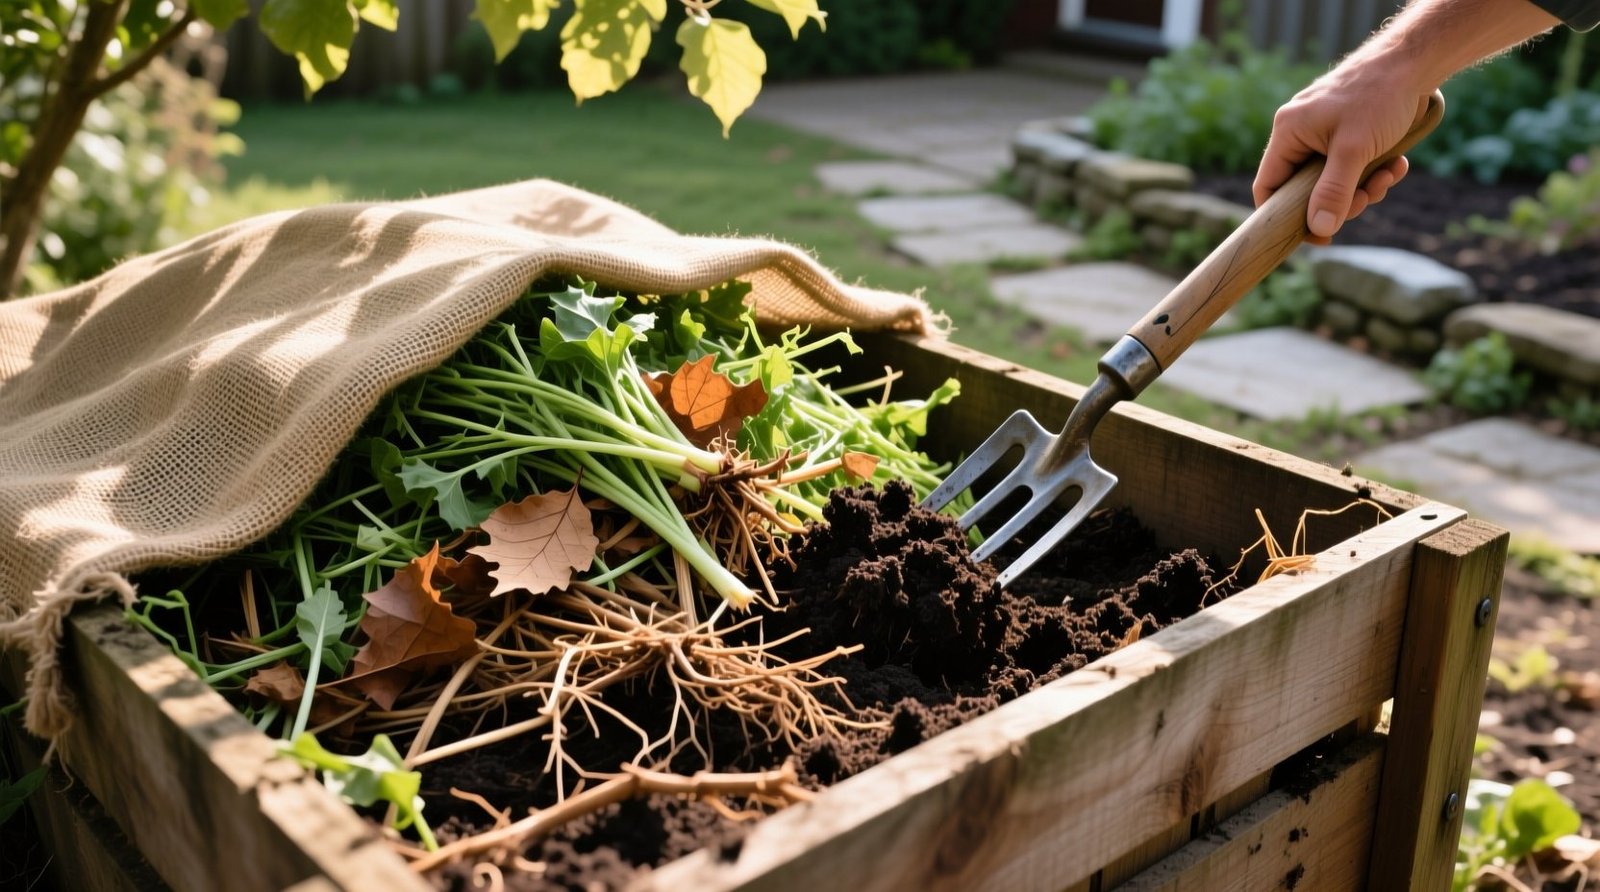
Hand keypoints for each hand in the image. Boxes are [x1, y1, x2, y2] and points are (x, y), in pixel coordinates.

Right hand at [1253, 68, 1428, 244]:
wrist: (1414, 61)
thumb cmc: (1379, 96)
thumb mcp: (1354, 150)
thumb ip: (1333, 192)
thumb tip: (1319, 231)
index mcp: (1288, 133)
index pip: (1268, 186)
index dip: (1284, 217)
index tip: (1314, 236)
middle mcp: (1300, 132)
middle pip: (1305, 188)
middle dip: (1339, 200)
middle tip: (1366, 200)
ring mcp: (1324, 131)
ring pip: (1333, 179)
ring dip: (1363, 187)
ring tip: (1388, 176)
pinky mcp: (1348, 130)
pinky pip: (1352, 165)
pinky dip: (1373, 171)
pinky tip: (1396, 163)